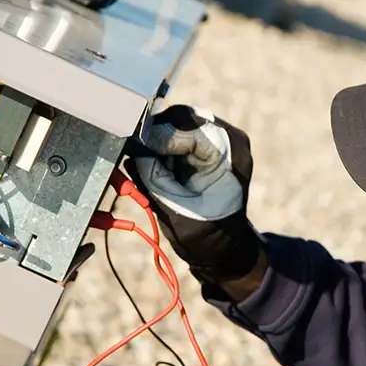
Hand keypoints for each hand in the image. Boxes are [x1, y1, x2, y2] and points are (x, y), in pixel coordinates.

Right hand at [124, 105, 264, 285]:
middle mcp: (230, 139)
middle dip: (156, 133)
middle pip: (184, 118)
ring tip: (142, 161)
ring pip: (177, 122)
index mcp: (232, 154)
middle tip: (133, 150)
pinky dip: (160, 146)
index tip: (134, 145)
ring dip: (156, 140)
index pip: (191, 128)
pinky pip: (177, 134)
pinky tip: (151, 163)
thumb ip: (154, 176)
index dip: (159, 136)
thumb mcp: (175, 208)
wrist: (223, 247)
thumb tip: (133, 149)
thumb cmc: (205, 235)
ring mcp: (219, 140)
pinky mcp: (205, 145)